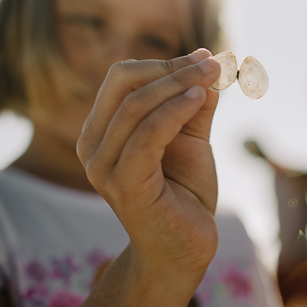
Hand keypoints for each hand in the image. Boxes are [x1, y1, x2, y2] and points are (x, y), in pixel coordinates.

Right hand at [76, 49, 221, 274]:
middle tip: (212, 63)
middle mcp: (92, 147)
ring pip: (136, 106)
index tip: (203, 57)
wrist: (184, 249)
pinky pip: (147, 135)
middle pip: (124, 84)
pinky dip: (174, 111)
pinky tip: (200, 99)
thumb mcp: (191, 140)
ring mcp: (103, 167)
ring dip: (179, 84)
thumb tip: (208, 62)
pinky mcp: (123, 185)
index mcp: (101, 131)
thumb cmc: (184, 194)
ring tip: (213, 76)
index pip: (121, 79)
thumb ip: (195, 105)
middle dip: (171, 68)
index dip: (163, 63)